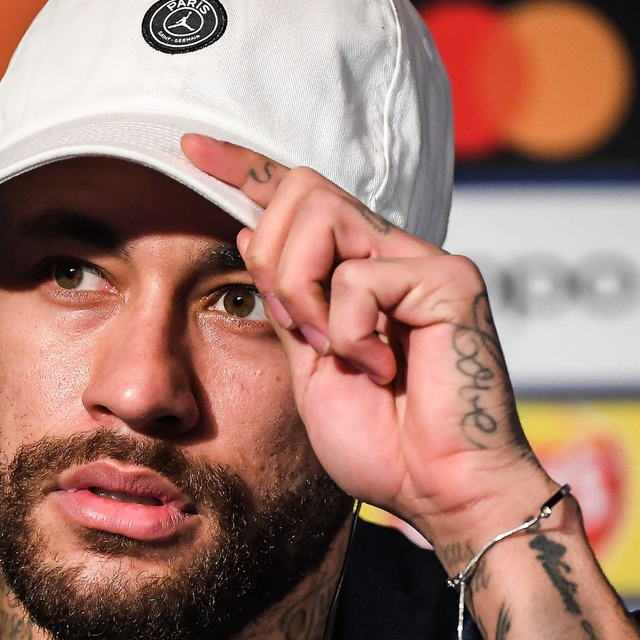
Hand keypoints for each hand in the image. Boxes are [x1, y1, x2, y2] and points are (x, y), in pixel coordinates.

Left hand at [181, 134, 555, 546]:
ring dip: (304, 292)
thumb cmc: (381, 440)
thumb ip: (285, 301)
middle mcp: (390, 252)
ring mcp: (422, 261)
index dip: (241, 166)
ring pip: (321, 216)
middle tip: (299, 328)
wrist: (437, 491)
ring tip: (336, 350)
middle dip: (274, 260)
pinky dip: (347, 331)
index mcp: (355, 270)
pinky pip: (357, 278)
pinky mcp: (449, 279)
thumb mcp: (308, 364)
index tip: (190, 148)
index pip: (295, 197)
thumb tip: (249, 230)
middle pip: (301, 190)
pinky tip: (382, 367)